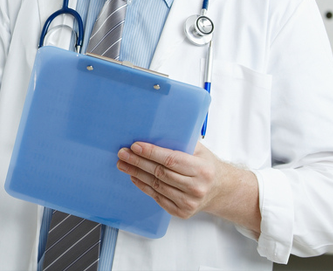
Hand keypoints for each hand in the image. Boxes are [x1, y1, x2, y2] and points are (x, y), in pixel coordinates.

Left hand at [116, 141, 259, 231]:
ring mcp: (189, 202)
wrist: (221, 190)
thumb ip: (181, 142)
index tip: (135, 146)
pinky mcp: (182, 212)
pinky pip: (158, 198)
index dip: (151, 153)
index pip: (171, 160)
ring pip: (157, 186)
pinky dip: (144, 186)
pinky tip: (134, 177)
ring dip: (137, 174)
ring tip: (123, 164)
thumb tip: (154, 130)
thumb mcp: (200, 151)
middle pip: (160, 173)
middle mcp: (196, 188)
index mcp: (202, 169)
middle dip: (138, 162)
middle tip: (123, 153)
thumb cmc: (206, 165)